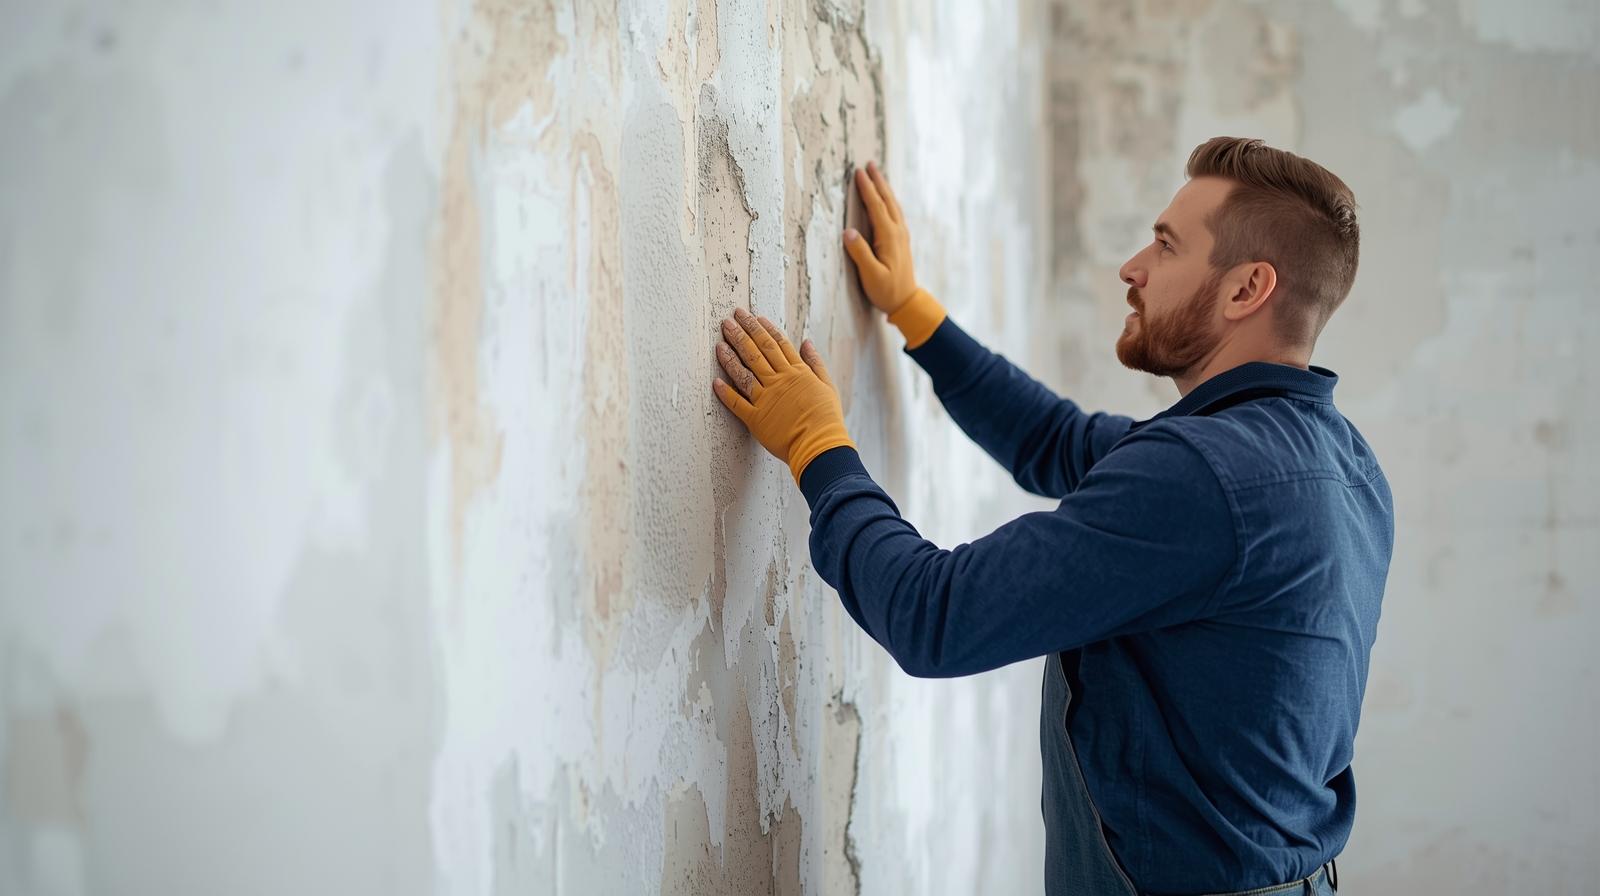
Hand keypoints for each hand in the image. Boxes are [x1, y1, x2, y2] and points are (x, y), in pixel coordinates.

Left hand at [713, 308, 854, 482]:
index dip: (763, 328)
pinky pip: (737, 403)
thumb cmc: (827, 418)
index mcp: (797, 373)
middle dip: (743, 332)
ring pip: (744, 372)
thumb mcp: (828, 386)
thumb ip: (815, 363)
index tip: (752, 316)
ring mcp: (766, 399)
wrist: (821, 446)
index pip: (777, 344)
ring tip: (720, 341)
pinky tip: (715, 381)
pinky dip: (725, 392)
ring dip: (731, 356)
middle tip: (730, 318)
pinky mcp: (756, 419)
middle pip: (757, 351)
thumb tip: (806, 342)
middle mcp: (779, 381)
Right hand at [843, 161, 946, 348]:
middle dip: (878, 181)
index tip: (858, 173)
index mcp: (889, 237)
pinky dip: (889, 201)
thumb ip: (860, 253)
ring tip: (878, 175)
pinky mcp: (902, 241)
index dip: (866, 189)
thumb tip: (848, 232)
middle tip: (869, 164)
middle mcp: (898, 232)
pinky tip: (887, 200)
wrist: (907, 302)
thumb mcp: (871, 275)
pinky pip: (895, 213)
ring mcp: (902, 235)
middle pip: (887, 200)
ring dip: (885, 188)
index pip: (876, 207)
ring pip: (893, 205)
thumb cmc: (886, 291)